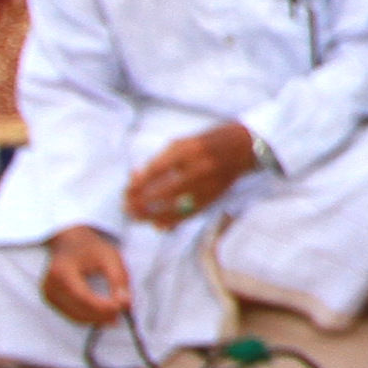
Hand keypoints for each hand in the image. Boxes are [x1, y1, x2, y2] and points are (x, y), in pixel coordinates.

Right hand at [41, 226, 132, 326]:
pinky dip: (88, 317)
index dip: (103, 307)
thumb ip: (118, 279)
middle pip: (79, 310)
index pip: (84, 298)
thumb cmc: (90, 248)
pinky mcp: (50, 301)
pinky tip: (102, 312)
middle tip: (122, 312)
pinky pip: (72, 316)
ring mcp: (48, 295)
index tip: (122, 308)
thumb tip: (125, 303)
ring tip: (115, 312)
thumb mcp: (110, 257)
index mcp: (62, 272)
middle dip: (102, 315)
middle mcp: (50, 286)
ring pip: (76, 317)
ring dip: (97, 319)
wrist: (69, 242)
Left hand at [123, 121, 259, 225]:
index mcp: (188, 150)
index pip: (157, 170)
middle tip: (125, 207)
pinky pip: (189, 214)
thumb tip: (138, 178)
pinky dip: (172, 221)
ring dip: (152, 214)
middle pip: (163, 191)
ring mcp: (207, 185)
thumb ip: (160, 160)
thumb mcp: (181, 144)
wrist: (241, 148)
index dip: (138, 182)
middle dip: (141, 202)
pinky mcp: (212, 198)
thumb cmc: (205, 143)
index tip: (127, 190)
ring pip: (175, 206)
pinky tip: (157, 224)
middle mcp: (198, 168)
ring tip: (136, 217)